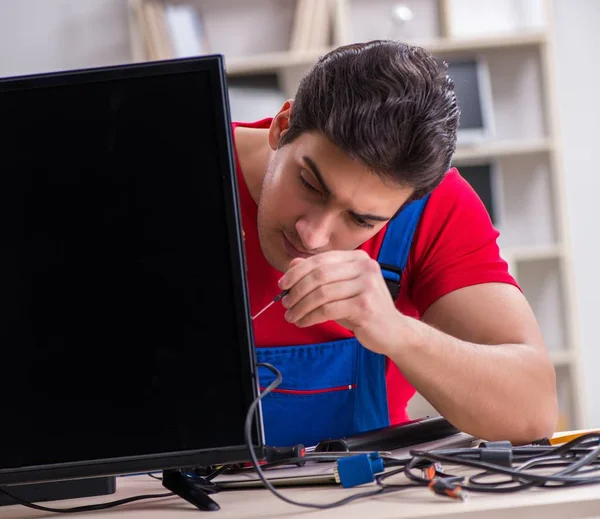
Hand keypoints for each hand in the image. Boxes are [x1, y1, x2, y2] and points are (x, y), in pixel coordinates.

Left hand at [278, 250, 404, 354]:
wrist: (393, 331)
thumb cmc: (363, 309)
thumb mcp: (340, 288)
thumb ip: (320, 274)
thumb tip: (292, 264)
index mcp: (358, 258)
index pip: (320, 260)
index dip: (297, 272)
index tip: (282, 284)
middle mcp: (365, 266)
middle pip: (319, 275)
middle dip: (297, 290)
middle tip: (285, 304)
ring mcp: (367, 285)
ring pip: (321, 294)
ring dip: (301, 306)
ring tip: (291, 316)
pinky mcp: (365, 305)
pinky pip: (328, 310)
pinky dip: (310, 317)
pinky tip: (303, 322)